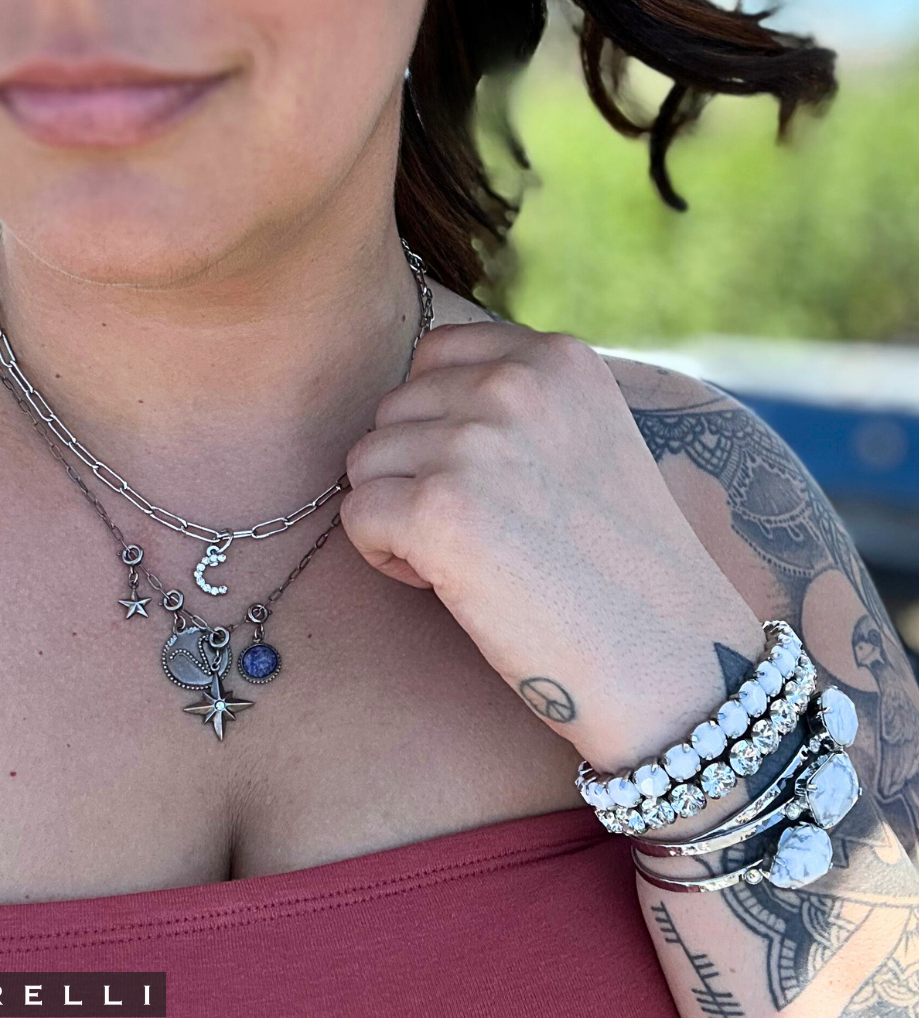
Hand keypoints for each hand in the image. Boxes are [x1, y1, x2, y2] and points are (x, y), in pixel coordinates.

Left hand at [341, 322, 763, 770]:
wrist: (664, 659)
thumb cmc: (619, 565)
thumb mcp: (589, 439)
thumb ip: (518, 402)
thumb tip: (421, 398)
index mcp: (557, 359)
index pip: (434, 356)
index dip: (438, 423)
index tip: (485, 481)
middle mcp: (514, 385)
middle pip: (393, 411)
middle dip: (415, 471)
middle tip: (482, 530)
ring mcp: (474, 444)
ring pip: (366, 462)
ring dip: (398, 514)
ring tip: (469, 556)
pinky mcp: (436, 510)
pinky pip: (356, 515)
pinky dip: (385, 556)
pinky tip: (445, 583)